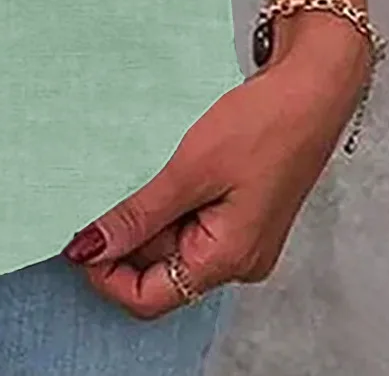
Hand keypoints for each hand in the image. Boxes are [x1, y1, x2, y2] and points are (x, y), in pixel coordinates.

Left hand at [62, 21, 372, 317]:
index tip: (76, 239)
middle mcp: (236, 261)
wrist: (312, 88)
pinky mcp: (239, 212)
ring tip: (128, 173)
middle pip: (159, 273)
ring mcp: (239, 237)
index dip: (106, 275)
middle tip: (92, 195)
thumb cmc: (262, 125)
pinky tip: (153, 172)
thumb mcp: (190, 169)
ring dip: (143, 218)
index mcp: (227, 260)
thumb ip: (139, 215)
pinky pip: (188, 222)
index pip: (150, 298)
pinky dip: (164, 204)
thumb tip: (90, 250)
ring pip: (171, 245)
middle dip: (123, 242)